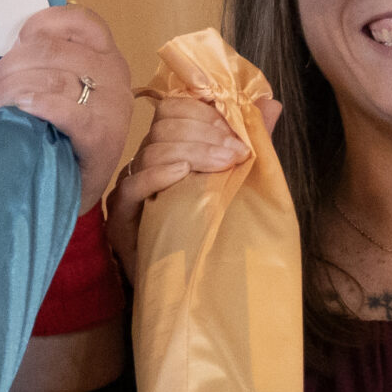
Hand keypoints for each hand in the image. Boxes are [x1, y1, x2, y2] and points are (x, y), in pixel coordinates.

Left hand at [0, 2, 133, 209]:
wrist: (77, 192)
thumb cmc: (63, 137)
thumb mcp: (61, 93)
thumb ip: (40, 65)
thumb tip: (1, 44)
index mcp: (107, 56)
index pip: (80, 20)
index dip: (42, 23)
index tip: (16, 40)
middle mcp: (115, 74)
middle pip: (54, 50)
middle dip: (13, 64)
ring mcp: (112, 106)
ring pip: (53, 78)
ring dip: (12, 87)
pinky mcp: (102, 136)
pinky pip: (63, 109)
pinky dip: (33, 105)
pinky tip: (14, 111)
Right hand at [106, 93, 281, 282]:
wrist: (190, 288)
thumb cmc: (212, 232)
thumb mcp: (238, 180)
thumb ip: (252, 141)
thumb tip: (271, 104)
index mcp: (169, 148)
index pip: (173, 110)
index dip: (205, 113)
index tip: (237, 134)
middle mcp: (145, 162)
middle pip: (164, 126)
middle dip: (206, 134)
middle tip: (237, 153)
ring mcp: (130, 188)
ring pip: (151, 151)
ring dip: (192, 153)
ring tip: (224, 166)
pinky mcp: (120, 217)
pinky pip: (131, 186)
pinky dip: (158, 174)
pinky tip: (183, 175)